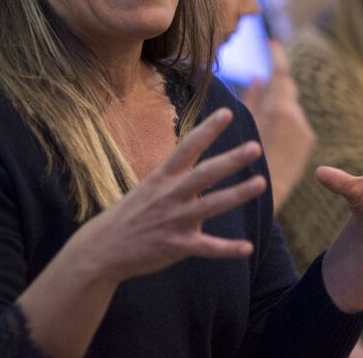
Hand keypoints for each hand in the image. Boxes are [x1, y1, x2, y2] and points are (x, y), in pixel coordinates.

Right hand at [73, 108, 265, 283]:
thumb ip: (179, 181)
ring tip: (261, 183)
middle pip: (205, 173)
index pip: (188, 147)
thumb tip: (206, 176)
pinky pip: (206, 247)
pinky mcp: (176, 246)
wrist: (101, 250)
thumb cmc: (130, 215)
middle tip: (255, 147)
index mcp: (162, 177)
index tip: (227, 112)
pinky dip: (227, 249)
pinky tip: (248, 248)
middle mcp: (170, 195)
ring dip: (237, 194)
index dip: (207, 130)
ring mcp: (174, 220)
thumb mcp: (149, 188)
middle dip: (230, 160)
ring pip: (211, 205)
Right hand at [242, 41, 315, 208]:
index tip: (271, 41)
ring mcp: (304, 128)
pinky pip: (295, 120)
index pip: (280, 73)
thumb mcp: (244, 125)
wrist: (267, 194)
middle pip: (286, 87)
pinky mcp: (308, 140)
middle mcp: (295, 115)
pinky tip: (272, 131)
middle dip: (276, 77)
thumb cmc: (246, 162)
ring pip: (290, 105)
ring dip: (278, 101)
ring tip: (263, 106)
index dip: (276, 55)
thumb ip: (251, 99)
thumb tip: (256, 78)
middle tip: (268, 61)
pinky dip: (283, 118)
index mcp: (277, 109)